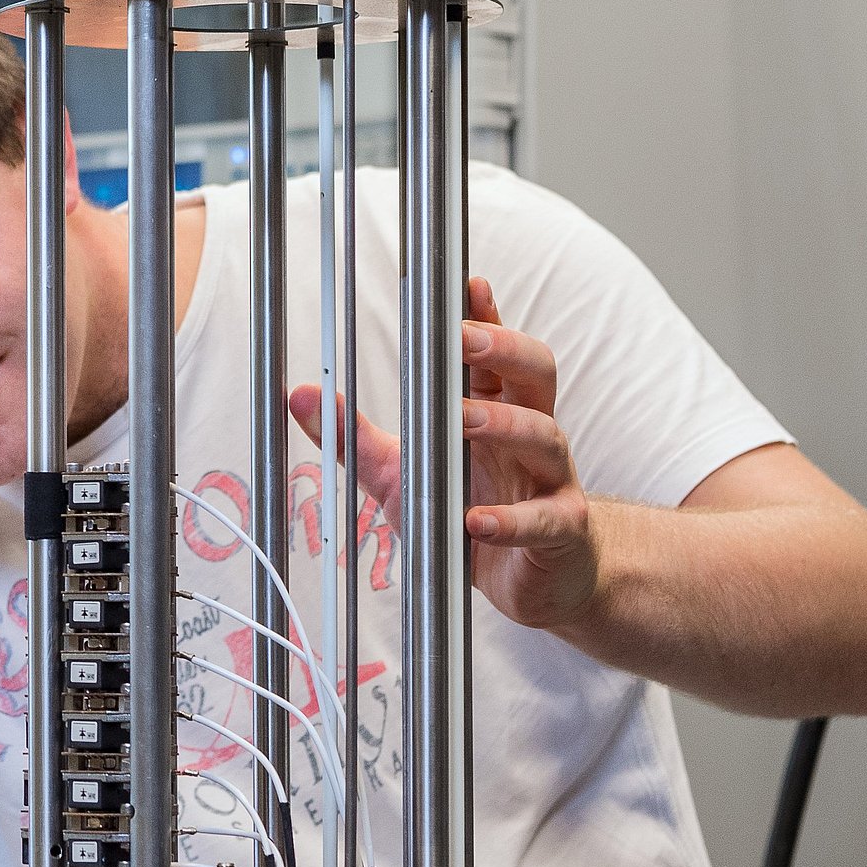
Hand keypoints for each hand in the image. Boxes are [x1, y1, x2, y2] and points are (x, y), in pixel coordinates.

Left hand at [288, 276, 599, 629]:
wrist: (536, 581)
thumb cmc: (475, 518)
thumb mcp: (404, 476)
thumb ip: (356, 440)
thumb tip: (303, 396)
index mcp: (498, 411)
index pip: (496, 354)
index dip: (486, 317)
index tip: (466, 286)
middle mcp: (531, 437)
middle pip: (536, 374)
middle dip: (504, 349)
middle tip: (465, 340)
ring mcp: (553, 481)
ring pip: (545, 436)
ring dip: (504, 424)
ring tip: (465, 420)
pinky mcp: (563, 529)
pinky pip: (545, 518)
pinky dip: (511, 519)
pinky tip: (478, 521)